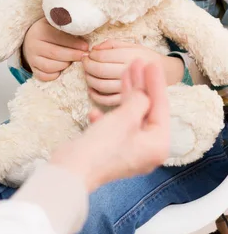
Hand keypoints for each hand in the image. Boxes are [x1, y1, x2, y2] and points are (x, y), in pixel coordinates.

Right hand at [22, 17, 88, 81]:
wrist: (32, 38)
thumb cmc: (49, 31)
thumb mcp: (55, 24)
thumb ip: (67, 28)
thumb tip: (85, 36)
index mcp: (39, 31)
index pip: (57, 37)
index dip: (73, 43)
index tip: (86, 46)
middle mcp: (33, 45)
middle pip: (55, 53)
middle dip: (72, 55)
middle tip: (84, 56)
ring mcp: (31, 58)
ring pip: (49, 67)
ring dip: (64, 65)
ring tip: (72, 61)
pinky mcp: (32, 68)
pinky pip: (44, 76)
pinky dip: (55, 75)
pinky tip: (62, 69)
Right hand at [50, 59, 170, 191]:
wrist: (73, 170)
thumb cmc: (102, 146)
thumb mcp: (125, 118)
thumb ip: (139, 102)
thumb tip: (143, 94)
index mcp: (157, 144)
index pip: (161, 106)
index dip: (155, 82)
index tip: (151, 63)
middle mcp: (147, 149)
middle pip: (147, 110)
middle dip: (141, 86)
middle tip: (137, 64)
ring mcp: (129, 150)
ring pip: (131, 116)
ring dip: (125, 96)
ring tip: (122, 73)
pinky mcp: (111, 150)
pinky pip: (115, 127)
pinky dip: (109, 116)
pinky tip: (97, 110)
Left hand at [83, 39, 182, 106]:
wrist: (166, 73)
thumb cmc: (144, 57)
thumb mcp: (131, 45)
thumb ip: (112, 44)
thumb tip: (94, 49)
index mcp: (131, 56)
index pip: (102, 56)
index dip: (91, 55)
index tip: (89, 54)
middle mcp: (130, 72)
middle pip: (99, 70)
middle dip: (87, 65)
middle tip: (84, 61)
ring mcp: (130, 88)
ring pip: (100, 85)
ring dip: (88, 79)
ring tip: (87, 73)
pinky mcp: (128, 100)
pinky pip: (107, 100)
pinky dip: (95, 95)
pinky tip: (92, 88)